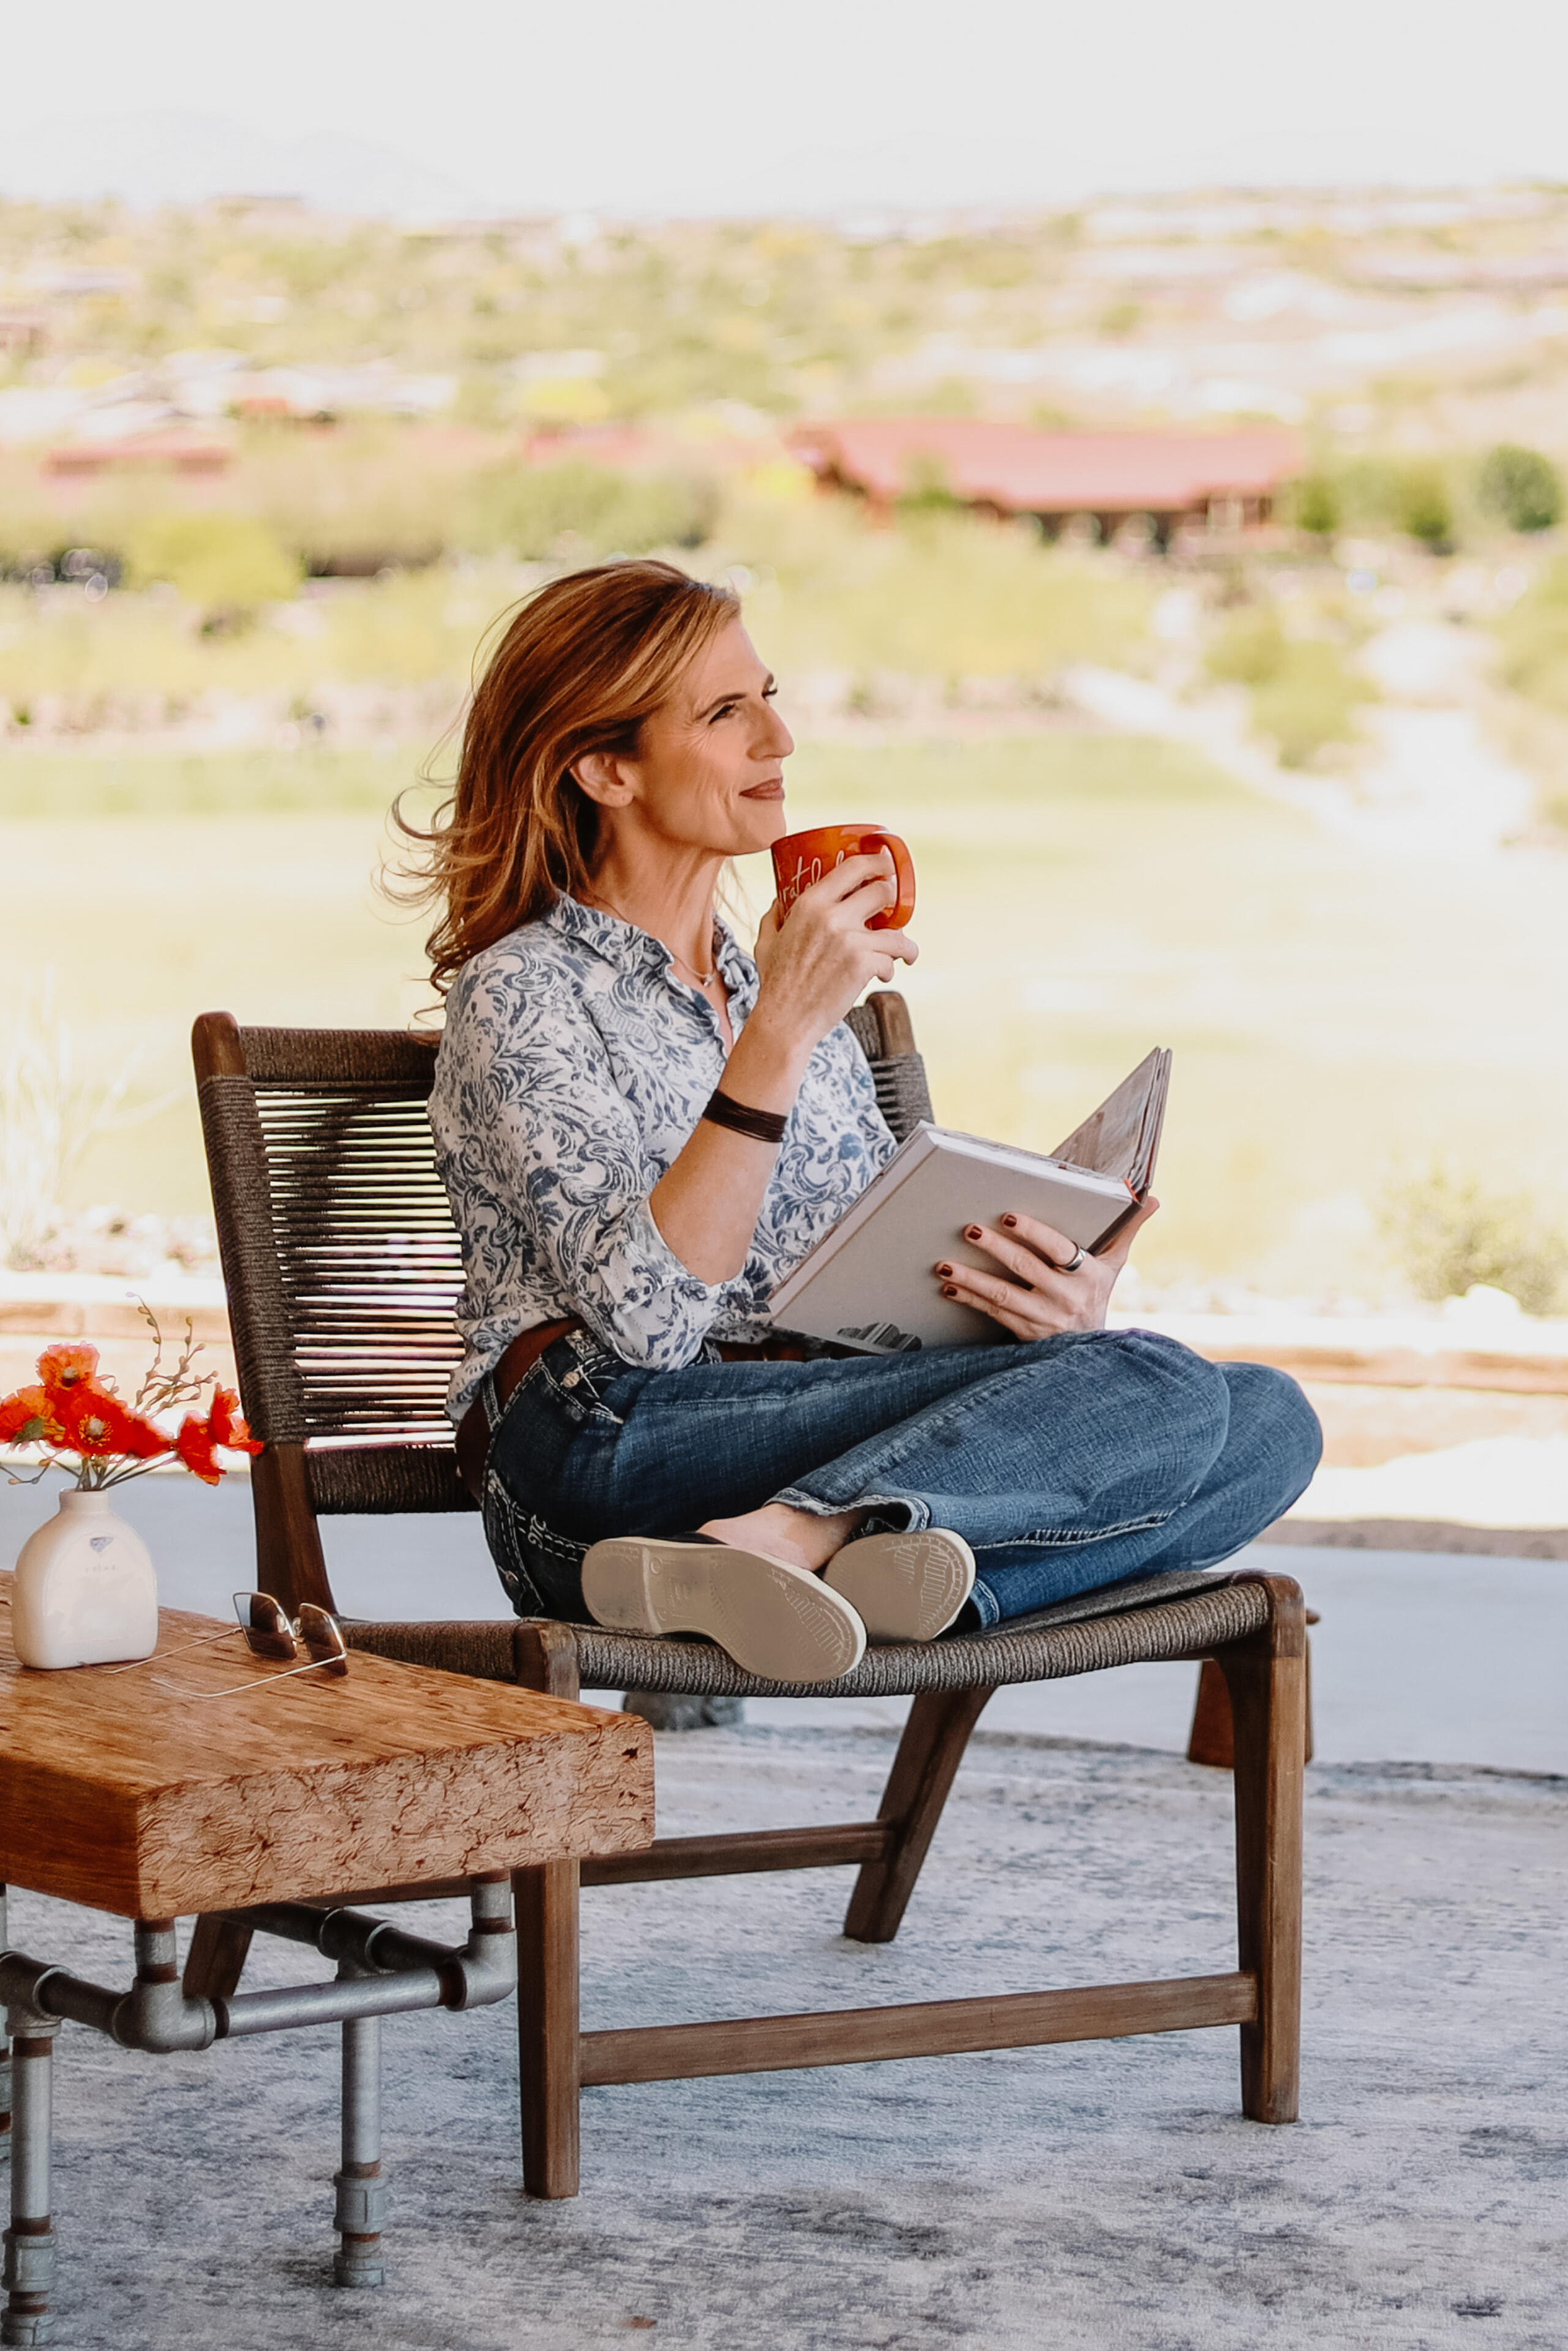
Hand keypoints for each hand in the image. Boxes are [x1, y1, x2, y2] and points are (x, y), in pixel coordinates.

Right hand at [749, 848, 917, 1058]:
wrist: (784, 1020)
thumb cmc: (775, 984)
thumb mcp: (766, 942)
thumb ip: (774, 917)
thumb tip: (778, 901)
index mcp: (810, 903)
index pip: (854, 867)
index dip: (878, 863)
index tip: (887, 866)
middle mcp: (831, 916)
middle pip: (882, 892)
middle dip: (893, 903)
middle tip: (894, 916)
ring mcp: (850, 940)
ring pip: (896, 932)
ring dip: (902, 943)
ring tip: (901, 953)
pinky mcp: (863, 965)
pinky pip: (891, 960)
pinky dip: (890, 969)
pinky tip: (882, 975)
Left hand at [934, 1196, 1158, 1340]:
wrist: (1093, 1353)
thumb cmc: (1097, 1296)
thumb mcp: (1115, 1266)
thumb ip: (1128, 1230)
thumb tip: (1152, 1198)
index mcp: (1088, 1275)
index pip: (1060, 1249)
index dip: (1034, 1233)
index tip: (1009, 1217)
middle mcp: (1066, 1298)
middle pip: (1025, 1269)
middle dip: (994, 1248)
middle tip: (968, 1230)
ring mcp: (1044, 1319)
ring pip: (1002, 1296)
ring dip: (971, 1280)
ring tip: (944, 1266)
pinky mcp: (1026, 1334)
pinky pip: (994, 1314)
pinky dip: (970, 1300)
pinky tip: (949, 1288)